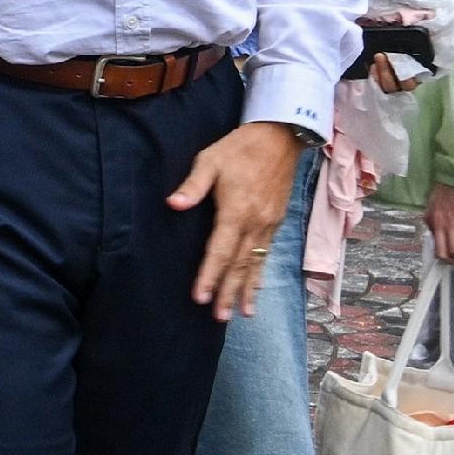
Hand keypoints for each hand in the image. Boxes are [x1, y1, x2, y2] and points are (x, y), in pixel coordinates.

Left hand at [169, 120, 301, 317]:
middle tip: (220, 317)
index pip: (219, 251)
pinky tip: (256, 286)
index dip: (209, 276)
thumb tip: (172, 204)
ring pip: (256, 263)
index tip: (200, 297)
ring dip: (248, 290)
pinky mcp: (276, 221)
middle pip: (239, 265)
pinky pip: (266, 253)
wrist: (280, 137)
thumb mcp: (211, 159)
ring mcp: (269, 224)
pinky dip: (260, 273)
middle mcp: (255, 223)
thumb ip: (193, 185)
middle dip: (229, 293)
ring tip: (243, 313)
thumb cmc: (240, 147)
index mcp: (236, 211)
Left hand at [425, 180, 453, 259]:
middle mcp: (439, 223)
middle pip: (442, 254)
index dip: (445, 253)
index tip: (453, 254)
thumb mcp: (436, 202)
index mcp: (431, 219)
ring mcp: (453, 221)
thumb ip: (438, 216)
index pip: (433, 244)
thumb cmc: (451, 183)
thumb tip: (445, 229)